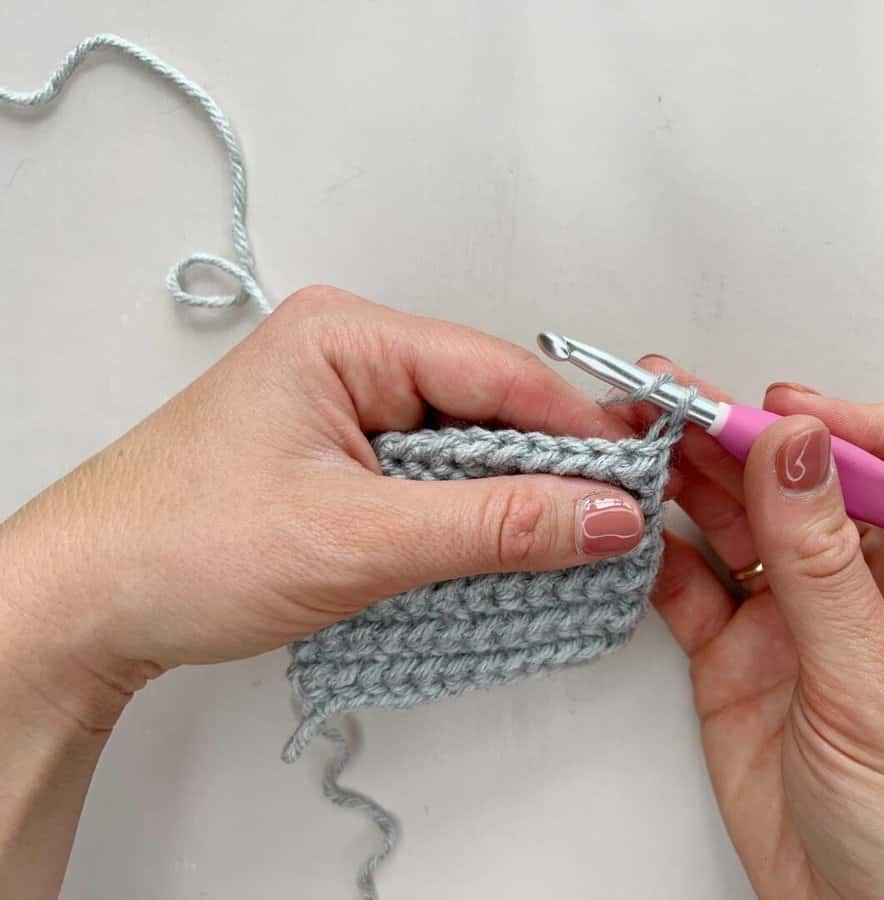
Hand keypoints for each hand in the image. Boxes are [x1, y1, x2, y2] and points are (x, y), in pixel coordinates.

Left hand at [0, 286, 647, 728]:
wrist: (88, 605)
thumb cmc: (185, 546)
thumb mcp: (362, 539)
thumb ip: (496, 525)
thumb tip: (605, 513)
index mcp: (347, 336)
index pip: (497, 370)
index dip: (576, 427)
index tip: (637, 481)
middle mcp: (351, 356)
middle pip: (486, 404)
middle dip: (546, 467)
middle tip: (611, 523)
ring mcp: (344, 407)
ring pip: (463, 446)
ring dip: (507, 498)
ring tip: (564, 546)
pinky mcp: (341, 456)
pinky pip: (430, 475)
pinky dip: (466, 515)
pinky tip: (499, 551)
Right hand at [618, 361, 883, 898]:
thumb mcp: (875, 681)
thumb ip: (823, 563)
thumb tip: (797, 445)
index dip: (855, 422)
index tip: (782, 418)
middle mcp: (862, 576)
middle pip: (802, 475)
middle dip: (738, 434)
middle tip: (668, 399)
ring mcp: (792, 611)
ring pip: (737, 518)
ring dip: (687, 476)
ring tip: (632, 436)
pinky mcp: (732, 649)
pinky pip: (688, 582)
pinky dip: (654, 550)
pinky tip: (627, 522)